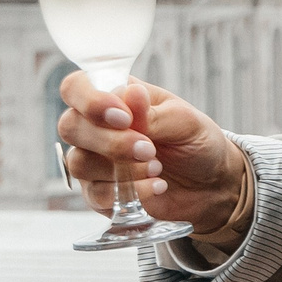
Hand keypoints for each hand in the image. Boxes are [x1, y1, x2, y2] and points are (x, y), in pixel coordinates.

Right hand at [56, 74, 248, 234]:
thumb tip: (130, 92)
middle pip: (69, 127)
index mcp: (116, 97)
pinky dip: (128, 191)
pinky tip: (157, 186)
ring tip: (158, 167)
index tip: (124, 118)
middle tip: (149, 149)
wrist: (211, 183)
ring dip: (121, 168)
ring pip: (78, 162)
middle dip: (110, 141)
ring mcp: (93, 160)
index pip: (76, 87)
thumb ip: (153, 112)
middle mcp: (96, 127)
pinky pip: (95, 194)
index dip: (90, 101)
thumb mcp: (185, 121)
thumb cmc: (196, 142)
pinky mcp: (98, 192)